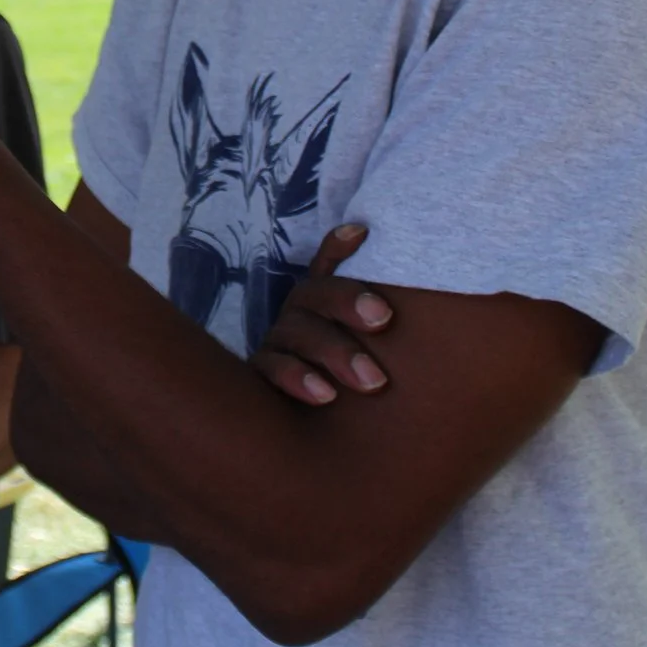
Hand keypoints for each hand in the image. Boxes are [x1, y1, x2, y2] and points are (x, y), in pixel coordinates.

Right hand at [251, 224, 394, 405]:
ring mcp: (277, 345)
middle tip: (384, 320)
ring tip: (372, 380)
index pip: (330, 269)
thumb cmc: (352, 361)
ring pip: (296, 335)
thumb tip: (361, 230)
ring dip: (334, 352)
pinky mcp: (262, 374)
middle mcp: (295, 316)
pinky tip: (325, 396)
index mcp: (320, 300)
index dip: (344, 256)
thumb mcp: (364, 323)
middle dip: (347, 304)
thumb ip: (367, 288)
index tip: (368, 250)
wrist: (324, 416)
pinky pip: (269, 371)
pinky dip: (297, 379)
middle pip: (314, 298)